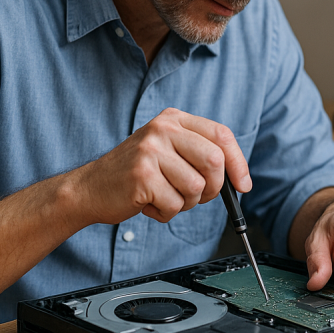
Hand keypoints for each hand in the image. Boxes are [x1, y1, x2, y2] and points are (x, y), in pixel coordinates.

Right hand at [73, 108, 250, 225]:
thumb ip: (200, 155)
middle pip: (214, 161)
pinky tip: (149, 204)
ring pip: (196, 188)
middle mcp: (162, 129)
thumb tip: (240, 179)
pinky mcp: (141, 176)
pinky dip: (166, 213)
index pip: (222, 135)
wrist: (90, 188)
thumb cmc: (136, 174)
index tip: (243, 184)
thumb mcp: (169, 151)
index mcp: (174, 119)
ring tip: (164, 197)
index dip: (238, 163)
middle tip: (198, 197)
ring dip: (186, 204)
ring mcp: (150, 151)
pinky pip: (174, 205)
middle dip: (214, 188)